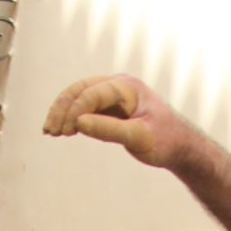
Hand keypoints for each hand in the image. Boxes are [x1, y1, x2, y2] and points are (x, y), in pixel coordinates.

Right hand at [43, 74, 185, 167]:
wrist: (181, 145)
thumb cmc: (165, 140)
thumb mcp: (139, 137)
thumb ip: (109, 130)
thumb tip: (79, 123)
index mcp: (127, 87)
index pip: (93, 94)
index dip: (76, 110)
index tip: (65, 131)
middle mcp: (118, 85)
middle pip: (80, 90)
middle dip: (63, 109)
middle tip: (50, 131)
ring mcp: (113, 95)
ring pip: (79, 97)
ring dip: (63, 112)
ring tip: (50, 132)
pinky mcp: (110, 107)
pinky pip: (85, 107)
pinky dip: (72, 117)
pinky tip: (62, 131)